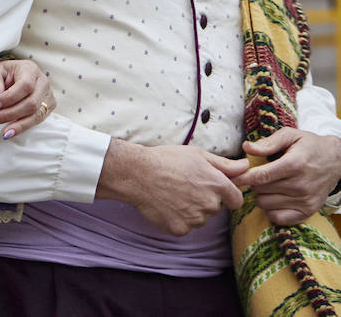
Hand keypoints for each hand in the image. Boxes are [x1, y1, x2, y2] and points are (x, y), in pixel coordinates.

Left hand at [0, 57, 55, 138]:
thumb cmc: (4, 73)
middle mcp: (43, 82)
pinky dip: (23, 127)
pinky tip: (11, 132)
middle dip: (10, 114)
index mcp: (30, 69)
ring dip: (18, 125)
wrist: (13, 75)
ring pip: (37, 115)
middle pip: (31, 103)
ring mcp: (48, 95)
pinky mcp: (49, 106)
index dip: (9, 98)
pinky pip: (38, 120)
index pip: (25, 86)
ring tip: (3, 133)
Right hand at [96, 139, 247, 235]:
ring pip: (199, 218)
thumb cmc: (165, 159)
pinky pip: (184, 227)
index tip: (211, 189)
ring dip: (190, 210)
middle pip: (215, 208)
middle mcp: (210, 204)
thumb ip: (225, 164)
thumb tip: (246, 166)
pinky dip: (176, 219)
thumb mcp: (197, 154)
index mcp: (218, 185)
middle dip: (204, 200)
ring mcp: (195, 219)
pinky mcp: (180, 229)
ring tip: (171, 194)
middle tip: (184, 186)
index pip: (236, 200)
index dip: (226, 195)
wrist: (136, 174)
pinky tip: (165, 205)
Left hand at [238, 128, 340, 224]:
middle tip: (259, 175)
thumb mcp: (290, 135)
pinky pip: (278, 218)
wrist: (337, 161)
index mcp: (294, 165)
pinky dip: (271, 210)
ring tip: (269, 185)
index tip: (230, 177)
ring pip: (265, 204)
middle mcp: (300, 185)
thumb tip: (246, 148)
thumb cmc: (309, 145)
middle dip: (254, 182)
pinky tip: (275, 198)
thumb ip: (268, 142)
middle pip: (260, 190)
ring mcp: (305, 200)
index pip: (260, 176)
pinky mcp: (308, 211)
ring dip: (262, 195)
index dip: (241, 177)